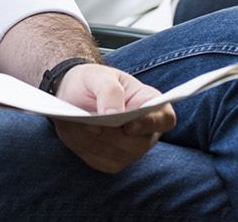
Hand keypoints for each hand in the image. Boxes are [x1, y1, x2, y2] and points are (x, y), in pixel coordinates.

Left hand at [51, 64, 173, 173]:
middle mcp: (146, 131)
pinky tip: (75, 132)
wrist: (72, 94)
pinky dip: (84, 148)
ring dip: (94, 141)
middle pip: (138, 143)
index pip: (165, 118)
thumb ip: (110, 90)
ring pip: (117, 154)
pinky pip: (99, 160)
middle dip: (111, 134)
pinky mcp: (111, 161)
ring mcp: (130, 149)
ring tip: (76, 123)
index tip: (129, 124)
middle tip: (88, 123)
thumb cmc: (92, 81)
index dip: (151, 124)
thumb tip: (115, 114)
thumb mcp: (98, 76)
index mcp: (150, 103)